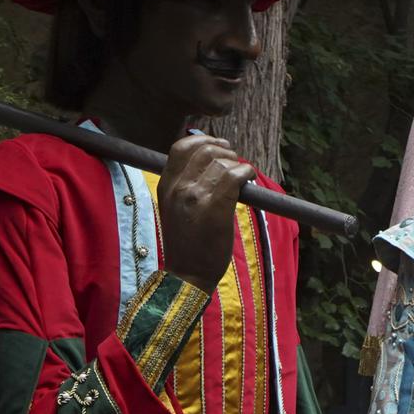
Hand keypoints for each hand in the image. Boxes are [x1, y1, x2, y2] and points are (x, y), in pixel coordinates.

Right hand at [158, 134, 252, 291]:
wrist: (187, 274)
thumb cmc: (187, 243)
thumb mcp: (175, 207)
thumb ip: (186, 184)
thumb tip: (213, 160)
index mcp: (165, 185)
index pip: (180, 146)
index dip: (203, 140)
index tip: (218, 145)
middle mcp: (178, 187)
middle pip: (205, 150)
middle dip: (225, 151)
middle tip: (234, 162)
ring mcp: (195, 197)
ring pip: (222, 163)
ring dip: (237, 165)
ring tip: (242, 175)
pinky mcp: (215, 208)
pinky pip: (234, 177)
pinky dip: (246, 173)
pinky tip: (248, 179)